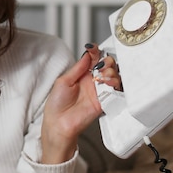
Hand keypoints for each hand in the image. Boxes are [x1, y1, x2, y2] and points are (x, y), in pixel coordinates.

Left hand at [40, 44, 121, 163]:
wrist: (58, 123)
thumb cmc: (56, 104)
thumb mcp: (64, 81)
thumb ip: (78, 68)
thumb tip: (87, 54)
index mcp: (82, 75)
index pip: (94, 59)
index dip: (96, 52)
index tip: (95, 49)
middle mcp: (92, 82)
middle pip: (107, 66)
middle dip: (107, 62)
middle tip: (101, 65)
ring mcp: (99, 91)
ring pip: (114, 76)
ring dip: (112, 72)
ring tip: (104, 75)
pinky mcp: (105, 101)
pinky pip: (115, 91)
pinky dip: (114, 84)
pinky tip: (107, 82)